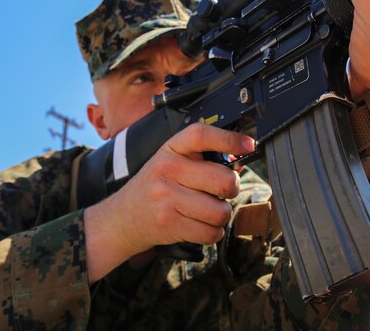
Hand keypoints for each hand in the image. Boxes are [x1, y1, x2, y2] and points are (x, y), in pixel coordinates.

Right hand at [83, 123, 253, 281]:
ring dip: (220, 216)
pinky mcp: (169, 224)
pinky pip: (210, 232)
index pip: (201, 135)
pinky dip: (212, 233)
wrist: (121, 219)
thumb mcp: (169, 163)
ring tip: (206, 212)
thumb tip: (238, 162)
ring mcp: (167, 197)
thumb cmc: (153, 189)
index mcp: (170, 150)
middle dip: (231, 190)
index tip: (249, 144)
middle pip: (223, 180)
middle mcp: (167, 170)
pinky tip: (199, 225)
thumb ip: (199, 159)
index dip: (229, 138)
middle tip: (221, 193)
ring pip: (220, 210)